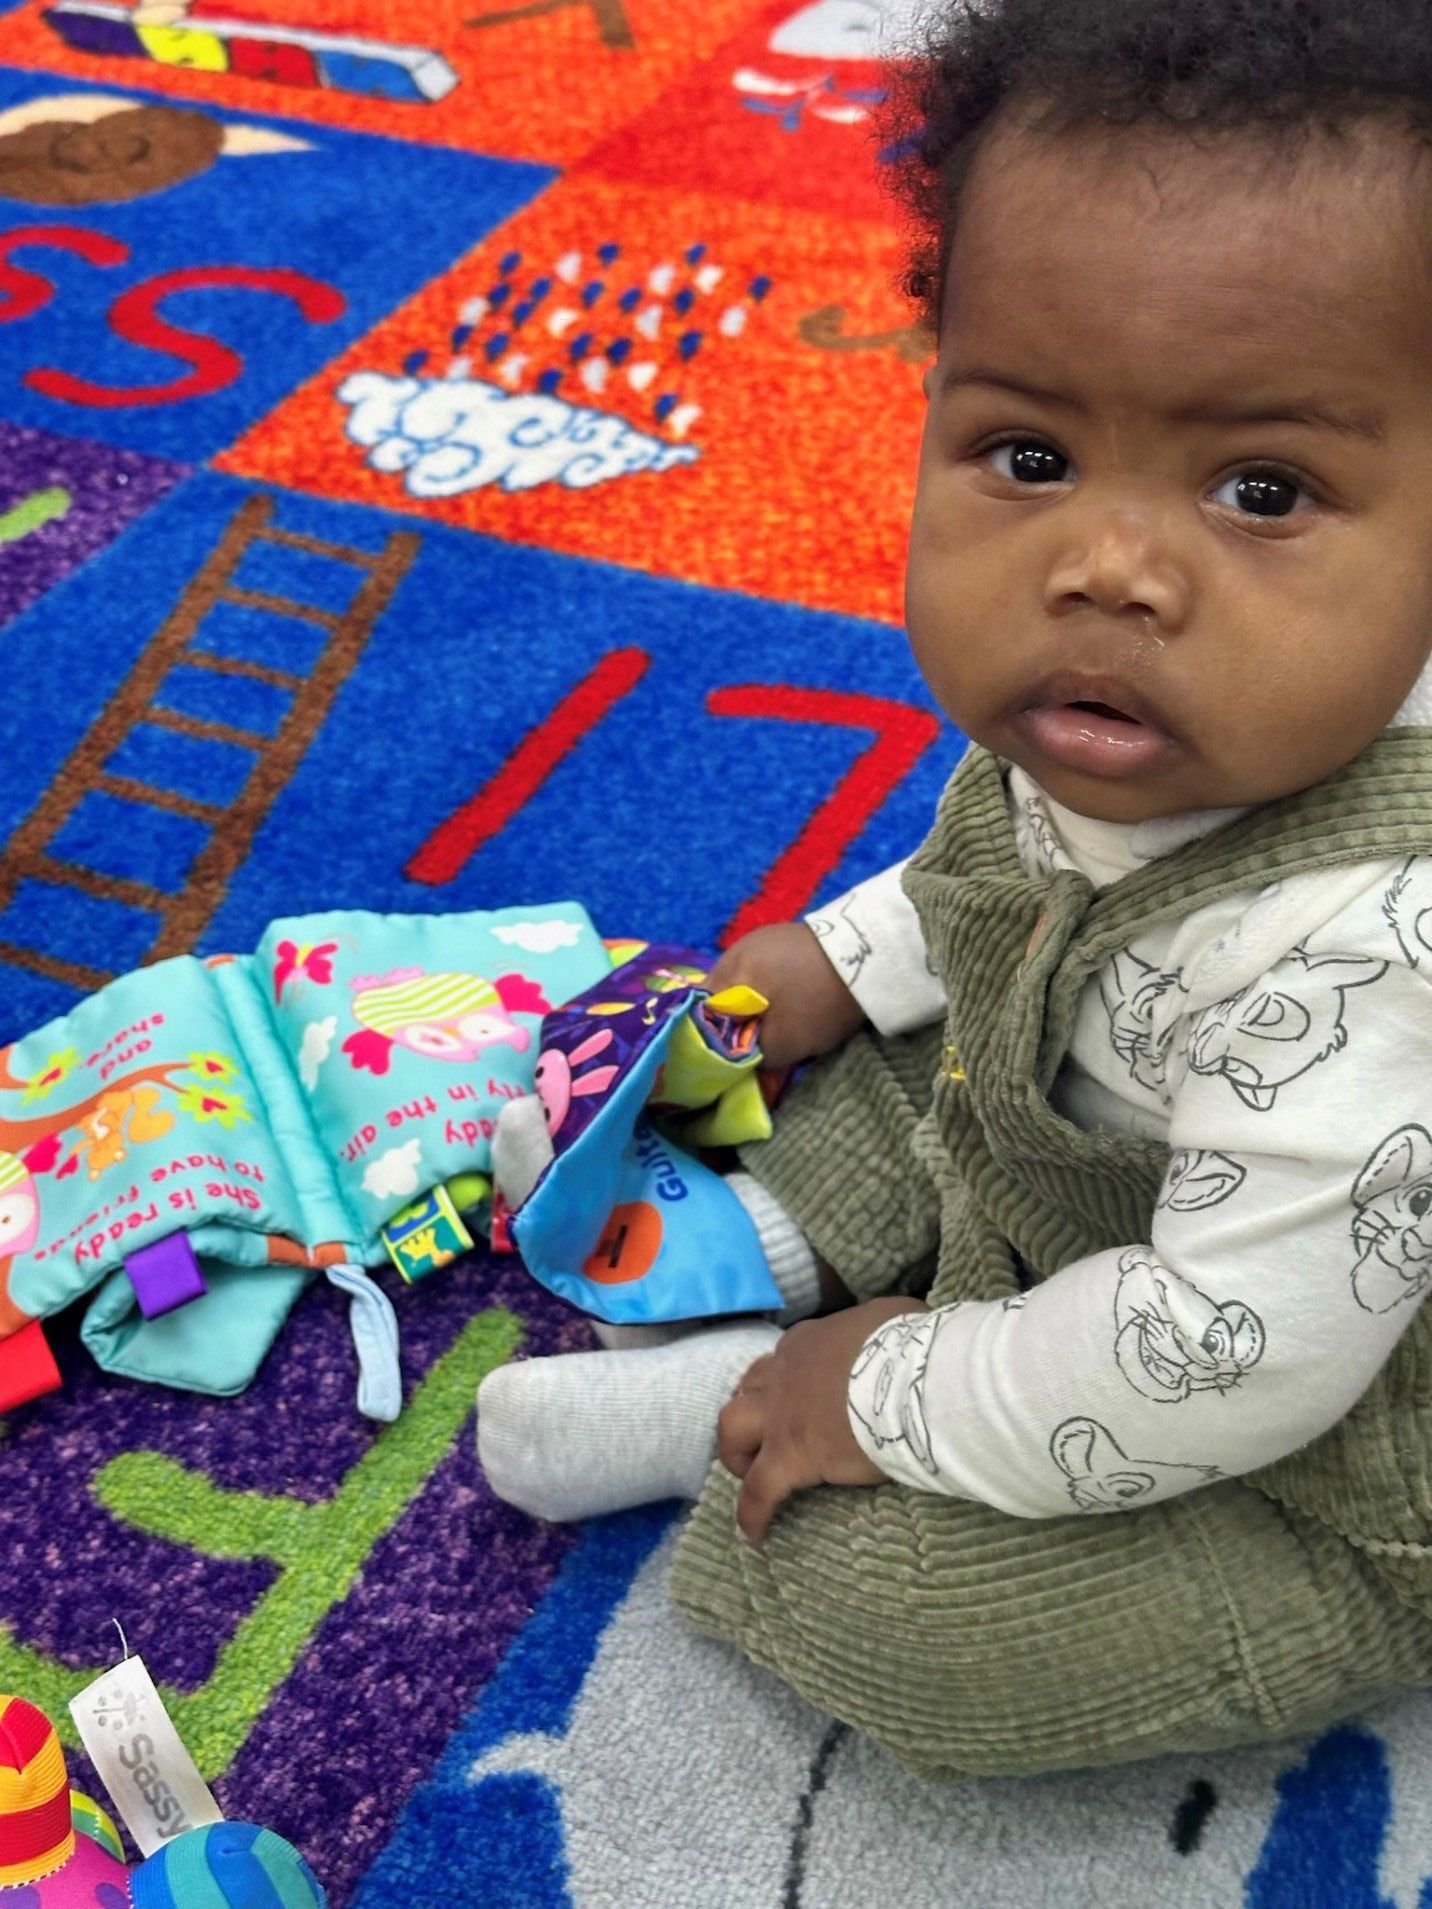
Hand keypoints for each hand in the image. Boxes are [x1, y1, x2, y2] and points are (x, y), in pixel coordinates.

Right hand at [707, 922, 865, 1070]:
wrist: (875, 957)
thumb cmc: (818, 1001)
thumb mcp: (784, 1042)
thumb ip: (752, 1061)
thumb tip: (739, 1072)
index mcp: (728, 970)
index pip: (697, 1013)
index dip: (704, 1043)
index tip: (717, 1066)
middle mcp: (738, 951)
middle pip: (721, 1003)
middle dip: (732, 1031)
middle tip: (747, 1057)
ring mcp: (764, 943)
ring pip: (744, 992)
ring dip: (753, 1016)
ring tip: (769, 1039)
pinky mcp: (788, 944)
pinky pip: (765, 980)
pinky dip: (771, 1000)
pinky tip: (787, 1014)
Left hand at [716, 1297, 927, 1542]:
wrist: (908, 1381)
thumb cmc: (908, 1348)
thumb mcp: (892, 1318)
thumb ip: (880, 1329)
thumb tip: (896, 1333)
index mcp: (809, 1343)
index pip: (785, 1357)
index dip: (786, 1376)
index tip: (799, 1392)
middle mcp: (784, 1376)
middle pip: (748, 1389)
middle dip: (749, 1407)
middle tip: (765, 1430)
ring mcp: (781, 1417)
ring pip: (732, 1429)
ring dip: (736, 1449)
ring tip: (746, 1471)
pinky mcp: (789, 1458)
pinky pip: (758, 1491)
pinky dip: (751, 1513)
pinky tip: (752, 1534)